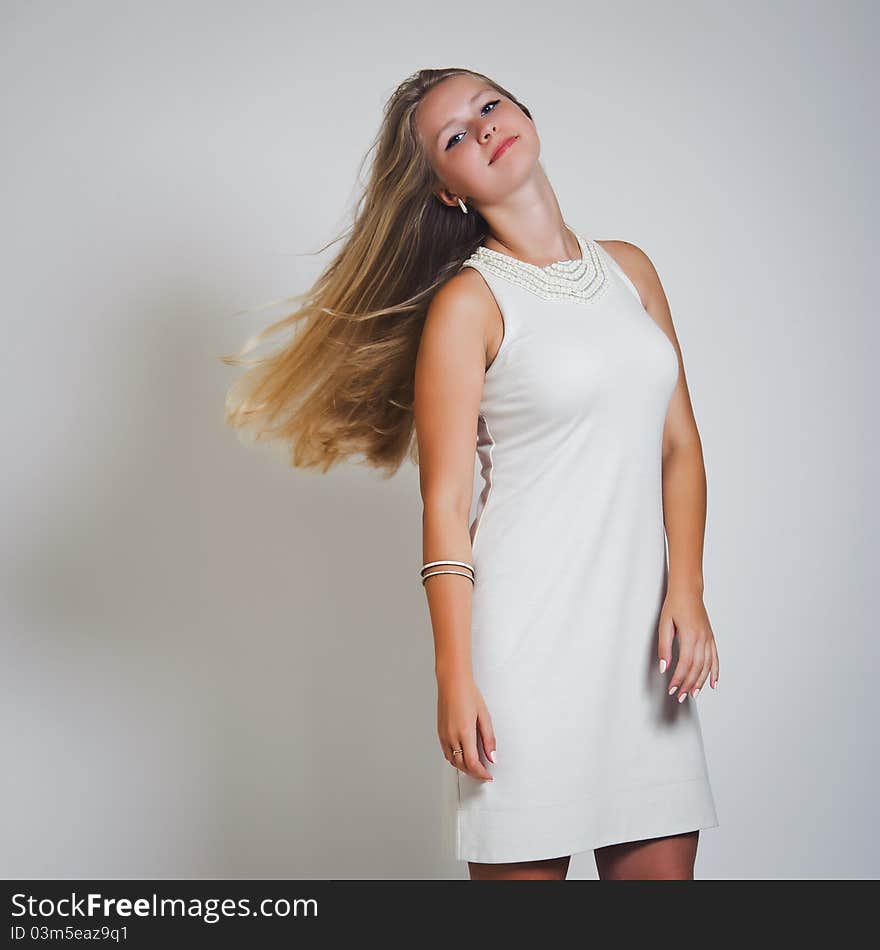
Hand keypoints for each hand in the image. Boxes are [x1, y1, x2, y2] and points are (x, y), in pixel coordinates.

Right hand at [436, 669, 495, 781]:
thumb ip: (489, 739)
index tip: (488, 775)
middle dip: (474, 773)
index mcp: (464, 732)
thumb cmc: (468, 694)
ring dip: (464, 767)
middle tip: (484, 773)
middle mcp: (451, 736)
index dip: (481, 773)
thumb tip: (492, 756)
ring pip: (453, 761)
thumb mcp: (484, 716)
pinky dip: (455, 759)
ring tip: (475, 766)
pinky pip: (446, 753)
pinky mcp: (440, 732)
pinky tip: (463, 755)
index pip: (472, 763)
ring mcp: (444, 735)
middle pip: (462, 765)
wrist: (452, 682)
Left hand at [658, 586, 718, 700]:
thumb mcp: (664, 624)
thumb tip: (664, 667)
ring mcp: (708, 639)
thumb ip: (664, 647)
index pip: (685, 664)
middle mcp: (702, 639)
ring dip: (701, 682)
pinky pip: (715, 658)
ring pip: (707, 666)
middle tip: (680, 696)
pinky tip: (713, 683)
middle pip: (697, 668)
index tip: (672, 689)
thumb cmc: (674, 605)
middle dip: (688, 684)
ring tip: (693, 694)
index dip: (679, 679)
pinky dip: (715, 672)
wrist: (688, 590)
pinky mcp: (711, 638)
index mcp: (690, 636)